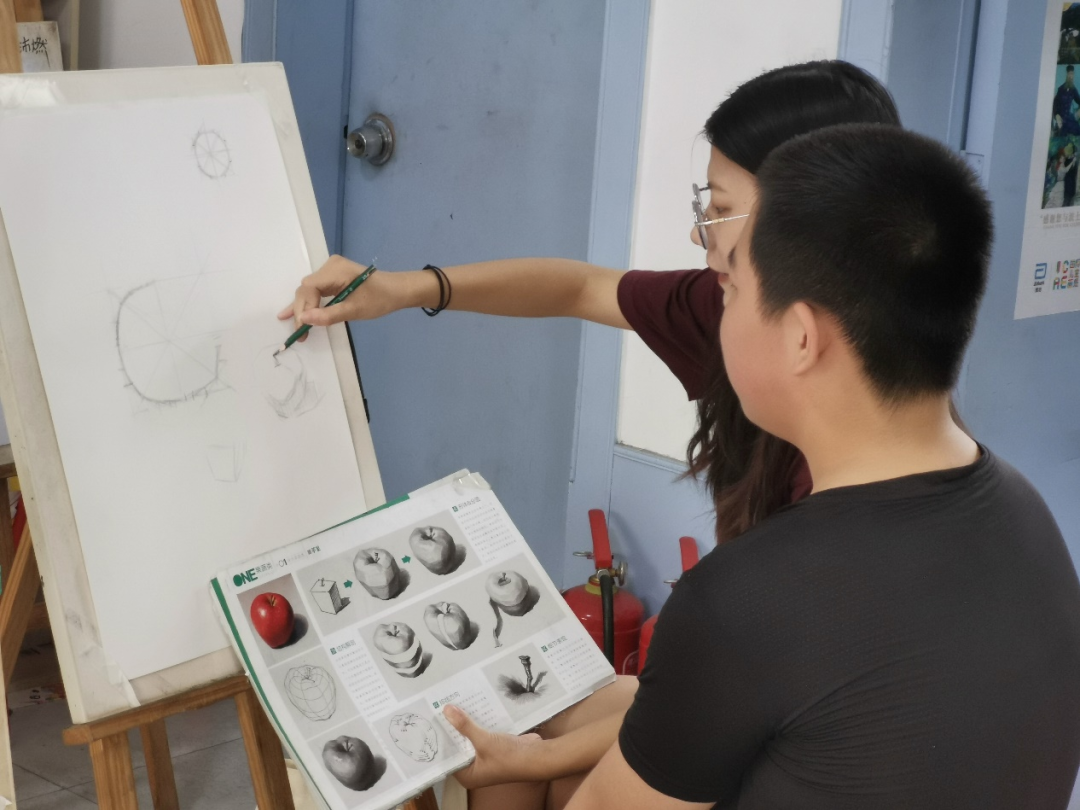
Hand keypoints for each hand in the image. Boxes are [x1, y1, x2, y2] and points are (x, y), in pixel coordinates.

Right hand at [276, 255, 403, 338]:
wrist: (398, 291)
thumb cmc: (380, 299)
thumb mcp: (355, 310)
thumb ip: (328, 315)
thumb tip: (303, 319)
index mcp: (335, 270)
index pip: (309, 288)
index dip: (304, 308)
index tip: (304, 328)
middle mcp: (330, 266)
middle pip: (307, 290)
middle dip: (302, 311)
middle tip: (301, 333)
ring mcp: (331, 271)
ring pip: (310, 291)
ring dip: (304, 309)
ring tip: (296, 328)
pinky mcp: (334, 278)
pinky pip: (317, 291)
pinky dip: (310, 303)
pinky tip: (292, 313)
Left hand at [443, 704, 544, 788]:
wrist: (536, 756)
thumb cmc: (509, 757)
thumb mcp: (483, 741)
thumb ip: (464, 726)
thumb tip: (446, 711)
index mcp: (468, 774)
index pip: (448, 757)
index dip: (441, 740)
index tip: (432, 722)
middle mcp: (475, 767)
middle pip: (458, 745)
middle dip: (453, 729)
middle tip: (440, 709)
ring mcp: (485, 756)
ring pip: (470, 737)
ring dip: (465, 723)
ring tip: (453, 704)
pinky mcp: (494, 745)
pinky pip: (482, 732)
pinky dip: (478, 722)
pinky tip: (472, 706)